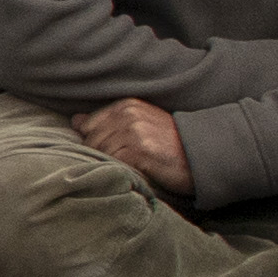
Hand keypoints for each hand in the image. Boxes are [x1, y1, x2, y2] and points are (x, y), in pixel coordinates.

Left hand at [67, 98, 193, 199]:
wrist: (202, 155)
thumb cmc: (169, 143)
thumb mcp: (140, 123)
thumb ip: (109, 121)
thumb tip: (75, 121)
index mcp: (126, 105)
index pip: (87, 125)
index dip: (95, 142)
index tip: (112, 151)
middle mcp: (128, 115)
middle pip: (91, 141)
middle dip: (100, 155)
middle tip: (124, 163)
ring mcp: (133, 132)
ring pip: (100, 153)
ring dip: (111, 164)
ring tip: (131, 167)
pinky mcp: (139, 151)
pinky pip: (113, 163)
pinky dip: (119, 171)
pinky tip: (135, 171)